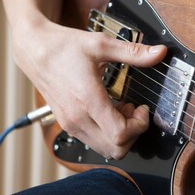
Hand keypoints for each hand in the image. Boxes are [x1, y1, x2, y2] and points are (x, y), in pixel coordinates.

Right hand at [13, 16, 166, 158]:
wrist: (35, 49)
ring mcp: (70, 124)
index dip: (140, 125)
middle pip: (116, 149)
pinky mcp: (66, 124)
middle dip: (133, 133)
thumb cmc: (64, 47)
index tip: (143, 108)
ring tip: (122, 109)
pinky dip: (107, 133)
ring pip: (105, 149)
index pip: (121, 135)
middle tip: (134, 110)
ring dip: (120, 135)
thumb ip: (134, 52)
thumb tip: (159, 53)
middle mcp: (77, 118)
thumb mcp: (101, 45)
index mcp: (88, 100)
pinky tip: (109, 111)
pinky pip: (93, 141)